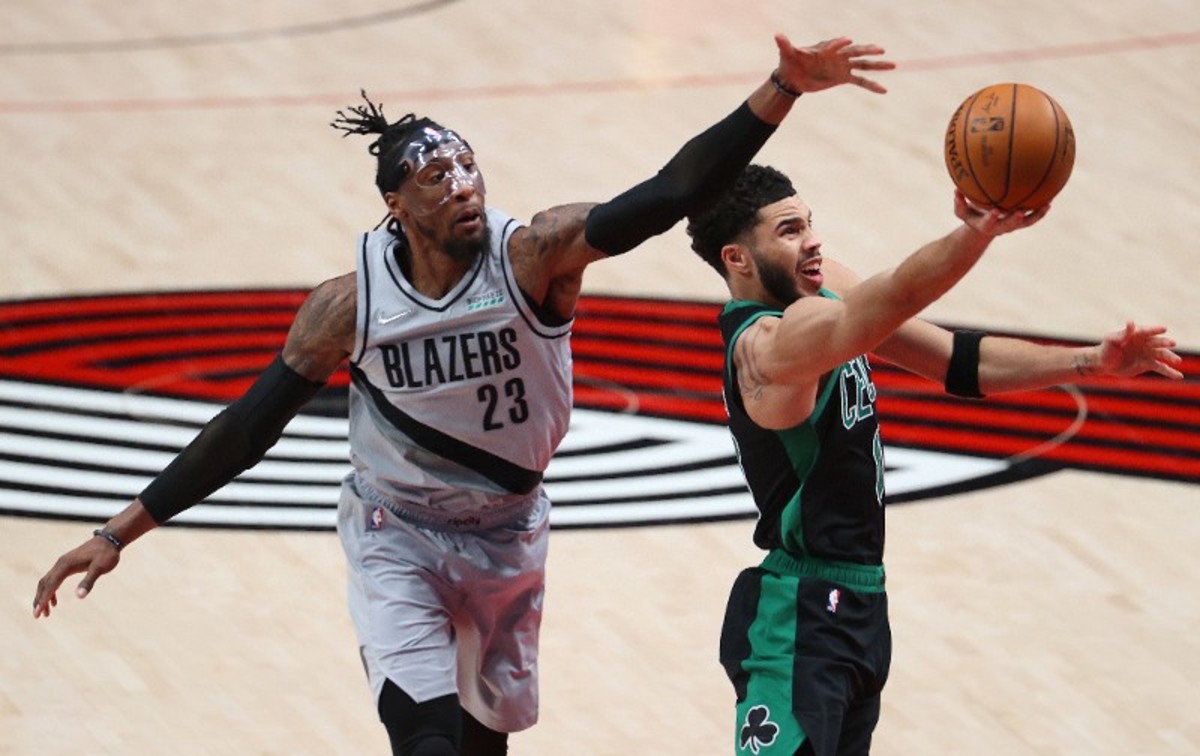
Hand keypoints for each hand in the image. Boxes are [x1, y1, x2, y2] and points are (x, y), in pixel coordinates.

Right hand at [33, 535, 120, 617]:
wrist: (110, 540)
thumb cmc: (106, 554)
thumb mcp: (100, 568)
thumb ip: (89, 581)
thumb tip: (79, 597)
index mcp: (66, 565)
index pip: (50, 585)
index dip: (43, 599)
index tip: (38, 612)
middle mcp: (61, 564)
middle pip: (44, 584)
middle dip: (40, 600)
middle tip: (37, 616)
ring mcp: (63, 564)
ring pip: (47, 582)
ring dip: (44, 597)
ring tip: (45, 613)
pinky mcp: (67, 565)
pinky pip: (54, 579)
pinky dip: (51, 591)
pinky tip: (55, 602)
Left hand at [774, 34, 895, 94]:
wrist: (793, 76)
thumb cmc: (790, 61)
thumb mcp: (787, 53)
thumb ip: (785, 44)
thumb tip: (777, 35)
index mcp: (826, 47)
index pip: (835, 44)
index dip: (840, 43)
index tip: (848, 41)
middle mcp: (838, 55)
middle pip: (856, 51)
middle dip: (868, 50)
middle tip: (881, 49)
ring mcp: (842, 66)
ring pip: (864, 65)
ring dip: (878, 65)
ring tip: (893, 65)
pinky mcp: (843, 78)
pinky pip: (860, 81)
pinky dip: (871, 85)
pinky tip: (884, 90)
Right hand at [955, 191, 1049, 236]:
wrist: (984, 230)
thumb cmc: (973, 216)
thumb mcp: (962, 211)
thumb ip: (959, 203)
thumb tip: (956, 190)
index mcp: (986, 226)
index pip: (988, 223)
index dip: (991, 218)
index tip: (995, 211)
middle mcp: (1001, 228)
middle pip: (1009, 225)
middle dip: (1015, 219)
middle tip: (1020, 211)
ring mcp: (1013, 225)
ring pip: (1026, 222)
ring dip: (1036, 215)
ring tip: (1047, 205)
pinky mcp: (1022, 221)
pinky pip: (1033, 216)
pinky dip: (1041, 209)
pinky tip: (1050, 197)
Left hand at [1089, 322, 1183, 379]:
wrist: (1103, 363)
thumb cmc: (1106, 348)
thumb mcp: (1113, 340)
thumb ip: (1124, 333)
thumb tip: (1131, 322)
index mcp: (1137, 334)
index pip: (1148, 331)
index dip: (1155, 330)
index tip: (1164, 329)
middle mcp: (1146, 343)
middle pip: (1158, 342)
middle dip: (1165, 342)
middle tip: (1172, 343)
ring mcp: (1148, 353)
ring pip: (1162, 355)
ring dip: (1170, 357)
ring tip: (1177, 361)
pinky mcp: (1148, 364)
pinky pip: (1161, 368)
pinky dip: (1170, 372)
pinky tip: (1179, 376)